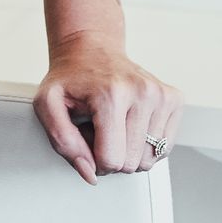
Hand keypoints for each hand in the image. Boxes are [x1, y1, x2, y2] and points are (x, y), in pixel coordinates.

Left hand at [34, 32, 183, 182]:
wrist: (91, 49)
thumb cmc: (70, 79)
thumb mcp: (47, 105)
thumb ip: (62, 142)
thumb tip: (91, 173)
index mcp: (111, 94)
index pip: (111, 160)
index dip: (94, 161)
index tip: (87, 140)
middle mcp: (142, 92)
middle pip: (132, 163)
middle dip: (112, 156)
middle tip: (99, 130)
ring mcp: (161, 94)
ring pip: (150, 159)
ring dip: (129, 151)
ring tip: (114, 125)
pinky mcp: (174, 99)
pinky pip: (164, 148)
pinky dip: (146, 144)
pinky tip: (131, 124)